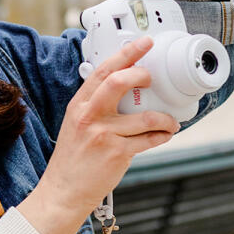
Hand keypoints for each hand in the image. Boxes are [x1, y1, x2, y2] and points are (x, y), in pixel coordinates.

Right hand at [18, 37, 178, 233]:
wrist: (64, 191)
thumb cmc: (73, 158)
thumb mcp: (75, 123)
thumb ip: (94, 104)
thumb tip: (122, 86)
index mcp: (79, 105)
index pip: (103, 70)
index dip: (126, 53)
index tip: (144, 42)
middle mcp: (89, 116)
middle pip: (119, 82)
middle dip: (142, 75)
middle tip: (152, 78)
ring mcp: (103, 135)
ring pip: (145, 116)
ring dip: (164, 117)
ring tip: (169, 120)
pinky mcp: (117, 153)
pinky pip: (149, 139)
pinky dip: (162, 135)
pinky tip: (165, 133)